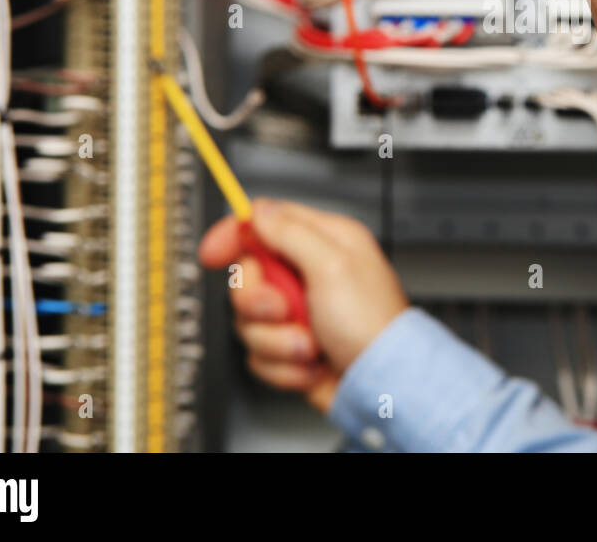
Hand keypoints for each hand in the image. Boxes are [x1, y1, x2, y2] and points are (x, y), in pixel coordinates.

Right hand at [198, 198, 408, 412]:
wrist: (383, 385)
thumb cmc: (373, 325)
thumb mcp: (333, 265)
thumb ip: (291, 233)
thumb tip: (259, 211)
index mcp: (324, 242)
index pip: (266, 222)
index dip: (234, 234)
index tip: (213, 253)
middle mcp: (310, 273)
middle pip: (248, 275)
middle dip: (258, 301)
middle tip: (283, 310)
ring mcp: (299, 312)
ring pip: (249, 320)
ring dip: (277, 340)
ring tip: (310, 344)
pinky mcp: (291, 347)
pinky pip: (259, 354)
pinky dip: (283, 365)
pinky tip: (311, 363)